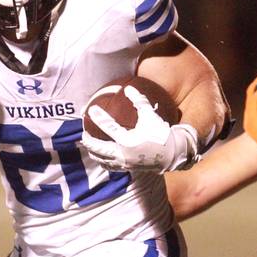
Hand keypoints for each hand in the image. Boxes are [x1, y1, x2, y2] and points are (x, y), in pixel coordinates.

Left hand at [81, 85, 198, 172]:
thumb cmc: (161, 133)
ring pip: (103, 159)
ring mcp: (125, 163)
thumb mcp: (151, 115)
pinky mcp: (128, 168)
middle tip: (83, 134)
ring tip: (89, 147)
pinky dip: (104, 162)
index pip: (108, 127)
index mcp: (128, 140)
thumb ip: (139, 101)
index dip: (99, 117)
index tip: (90, 110)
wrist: (173, 154)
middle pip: (99, 148)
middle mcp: (124, 153)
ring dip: (94, 153)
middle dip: (89, 141)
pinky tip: (102, 158)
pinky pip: (112, 166)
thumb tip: (128, 88)